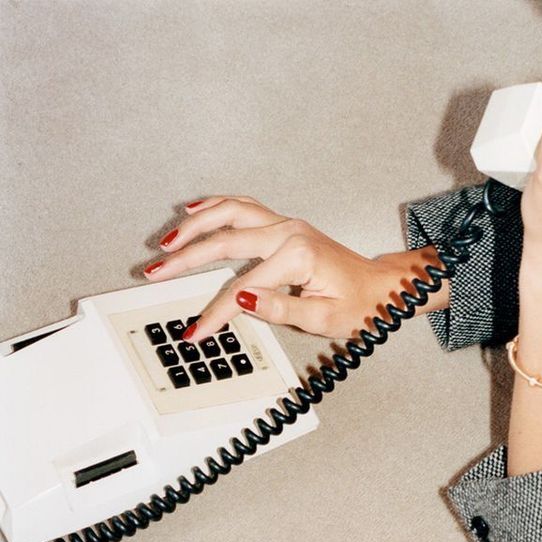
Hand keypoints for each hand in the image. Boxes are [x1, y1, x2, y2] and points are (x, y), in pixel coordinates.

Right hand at [143, 195, 414, 341]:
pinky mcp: (285, 226)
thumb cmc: (360, 306)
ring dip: (194, 225)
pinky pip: (243, 207)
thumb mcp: (324, 319)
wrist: (382, 288)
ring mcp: (286, 224)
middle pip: (225, 240)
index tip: (196, 331)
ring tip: (166, 241)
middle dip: (185, 258)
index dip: (215, 312)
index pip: (242, 287)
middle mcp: (289, 232)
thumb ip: (281, 307)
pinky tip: (193, 212)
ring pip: (230, 213)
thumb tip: (242, 298)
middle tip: (154, 272)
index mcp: (297, 256)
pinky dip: (215, 208)